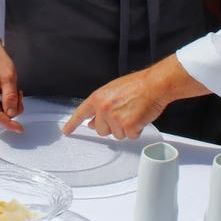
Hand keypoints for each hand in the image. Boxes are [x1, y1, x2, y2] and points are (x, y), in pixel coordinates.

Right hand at [0, 33, 23, 132]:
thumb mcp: (8, 77)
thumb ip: (10, 97)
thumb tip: (12, 114)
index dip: (9, 123)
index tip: (19, 129)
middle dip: (12, 107)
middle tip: (18, 92)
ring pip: (0, 111)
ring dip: (10, 103)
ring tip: (12, 88)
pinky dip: (6, 101)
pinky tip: (7, 90)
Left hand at [62, 54, 208, 139]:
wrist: (154, 85)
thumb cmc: (137, 85)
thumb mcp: (112, 91)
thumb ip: (100, 106)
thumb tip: (92, 122)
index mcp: (98, 98)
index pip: (81, 113)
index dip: (72, 123)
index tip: (66, 131)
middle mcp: (104, 109)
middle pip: (101, 130)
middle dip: (112, 126)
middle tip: (124, 114)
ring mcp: (115, 118)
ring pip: (117, 135)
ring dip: (126, 128)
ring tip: (133, 112)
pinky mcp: (128, 126)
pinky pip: (131, 136)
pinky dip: (137, 130)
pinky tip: (140, 117)